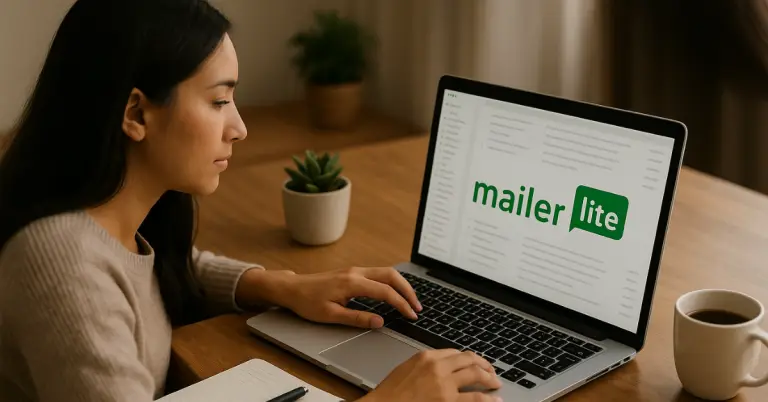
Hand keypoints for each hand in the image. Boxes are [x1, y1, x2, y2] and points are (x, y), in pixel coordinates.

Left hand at [278, 266, 421, 327]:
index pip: (385, 292)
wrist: (292, 288)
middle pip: (391, 275)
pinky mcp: (353, 273)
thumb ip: (357, 318)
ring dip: (401, 285)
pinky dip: (391, 283)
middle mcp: (356, 272)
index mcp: (352, 283)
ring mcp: (355, 270)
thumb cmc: (307, 301)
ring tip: (410, 301)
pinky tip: (394, 294)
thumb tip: (379, 321)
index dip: (401, 304)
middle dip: (408, 290)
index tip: (411, 315)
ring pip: (386, 272)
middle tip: (417, 307)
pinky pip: (378, 274)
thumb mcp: (331, 315)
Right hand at [362, 349, 502, 401]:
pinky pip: (475, 398)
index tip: (475, 363)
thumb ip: (426, 365)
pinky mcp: (448, 401)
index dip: (469, 358)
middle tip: (491, 372)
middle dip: (484, 365)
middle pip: (469, 360)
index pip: (455, 353)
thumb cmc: (390, 393)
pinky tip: (495, 399)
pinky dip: (488, 398)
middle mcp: (437, 367)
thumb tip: (444, 368)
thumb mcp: (407, 369)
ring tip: (495, 383)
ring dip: (489, 378)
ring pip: (476, 375)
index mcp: (426, 356)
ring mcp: (444, 384)